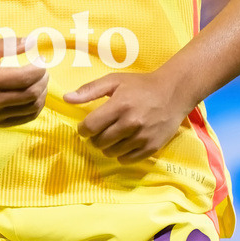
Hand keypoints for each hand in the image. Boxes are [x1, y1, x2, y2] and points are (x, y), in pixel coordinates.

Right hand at [0, 37, 48, 126]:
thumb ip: (9, 44)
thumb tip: (33, 41)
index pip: (25, 77)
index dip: (39, 68)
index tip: (41, 59)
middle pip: (31, 93)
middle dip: (43, 80)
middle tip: (43, 70)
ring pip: (31, 108)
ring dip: (42, 93)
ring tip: (40, 81)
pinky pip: (25, 118)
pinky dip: (36, 107)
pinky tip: (35, 95)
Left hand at [64, 70, 186, 163]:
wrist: (173, 93)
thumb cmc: (140, 85)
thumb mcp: (114, 81)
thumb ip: (89, 90)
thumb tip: (66, 98)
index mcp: (119, 105)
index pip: (90, 126)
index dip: (83, 129)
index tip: (85, 126)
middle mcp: (131, 123)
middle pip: (99, 142)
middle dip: (94, 138)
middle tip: (100, 130)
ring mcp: (142, 137)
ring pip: (111, 153)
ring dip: (107, 146)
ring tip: (112, 135)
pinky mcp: (151, 147)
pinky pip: (127, 160)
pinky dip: (121, 154)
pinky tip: (123, 143)